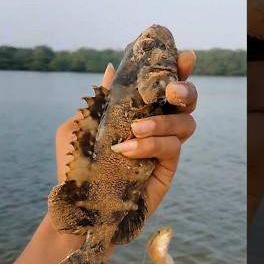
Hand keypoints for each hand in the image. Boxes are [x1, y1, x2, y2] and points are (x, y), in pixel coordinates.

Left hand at [55, 51, 197, 217]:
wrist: (78, 207)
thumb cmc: (76, 167)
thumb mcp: (81, 127)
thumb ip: (101, 100)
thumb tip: (113, 69)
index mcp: (137, 111)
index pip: (163, 86)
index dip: (177, 69)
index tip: (183, 57)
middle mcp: (156, 126)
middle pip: (187, 101)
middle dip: (185, 90)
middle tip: (172, 92)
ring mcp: (164, 148)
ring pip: (185, 124)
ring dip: (163, 121)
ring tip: (135, 129)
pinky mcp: (166, 169)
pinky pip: (172, 149)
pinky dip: (152, 144)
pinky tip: (128, 150)